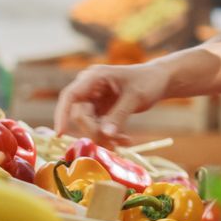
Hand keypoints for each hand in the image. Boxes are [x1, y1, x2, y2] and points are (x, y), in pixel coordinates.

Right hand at [54, 61, 171, 143]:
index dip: (62, 114)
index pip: (70, 96)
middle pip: (80, 115)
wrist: (160, 80)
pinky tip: (125, 140)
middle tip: (114, 144)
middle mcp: (89, 87)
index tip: (61, 133)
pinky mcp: (100, 110)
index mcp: (95, 77)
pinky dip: (109, 135)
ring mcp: (94, 99)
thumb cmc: (149, 81)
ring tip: (125, 142)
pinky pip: (98, 127)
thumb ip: (119, 116)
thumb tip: (104, 135)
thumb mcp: (135, 97)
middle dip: (95, 132)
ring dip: (104, 136)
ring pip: (88, 124)